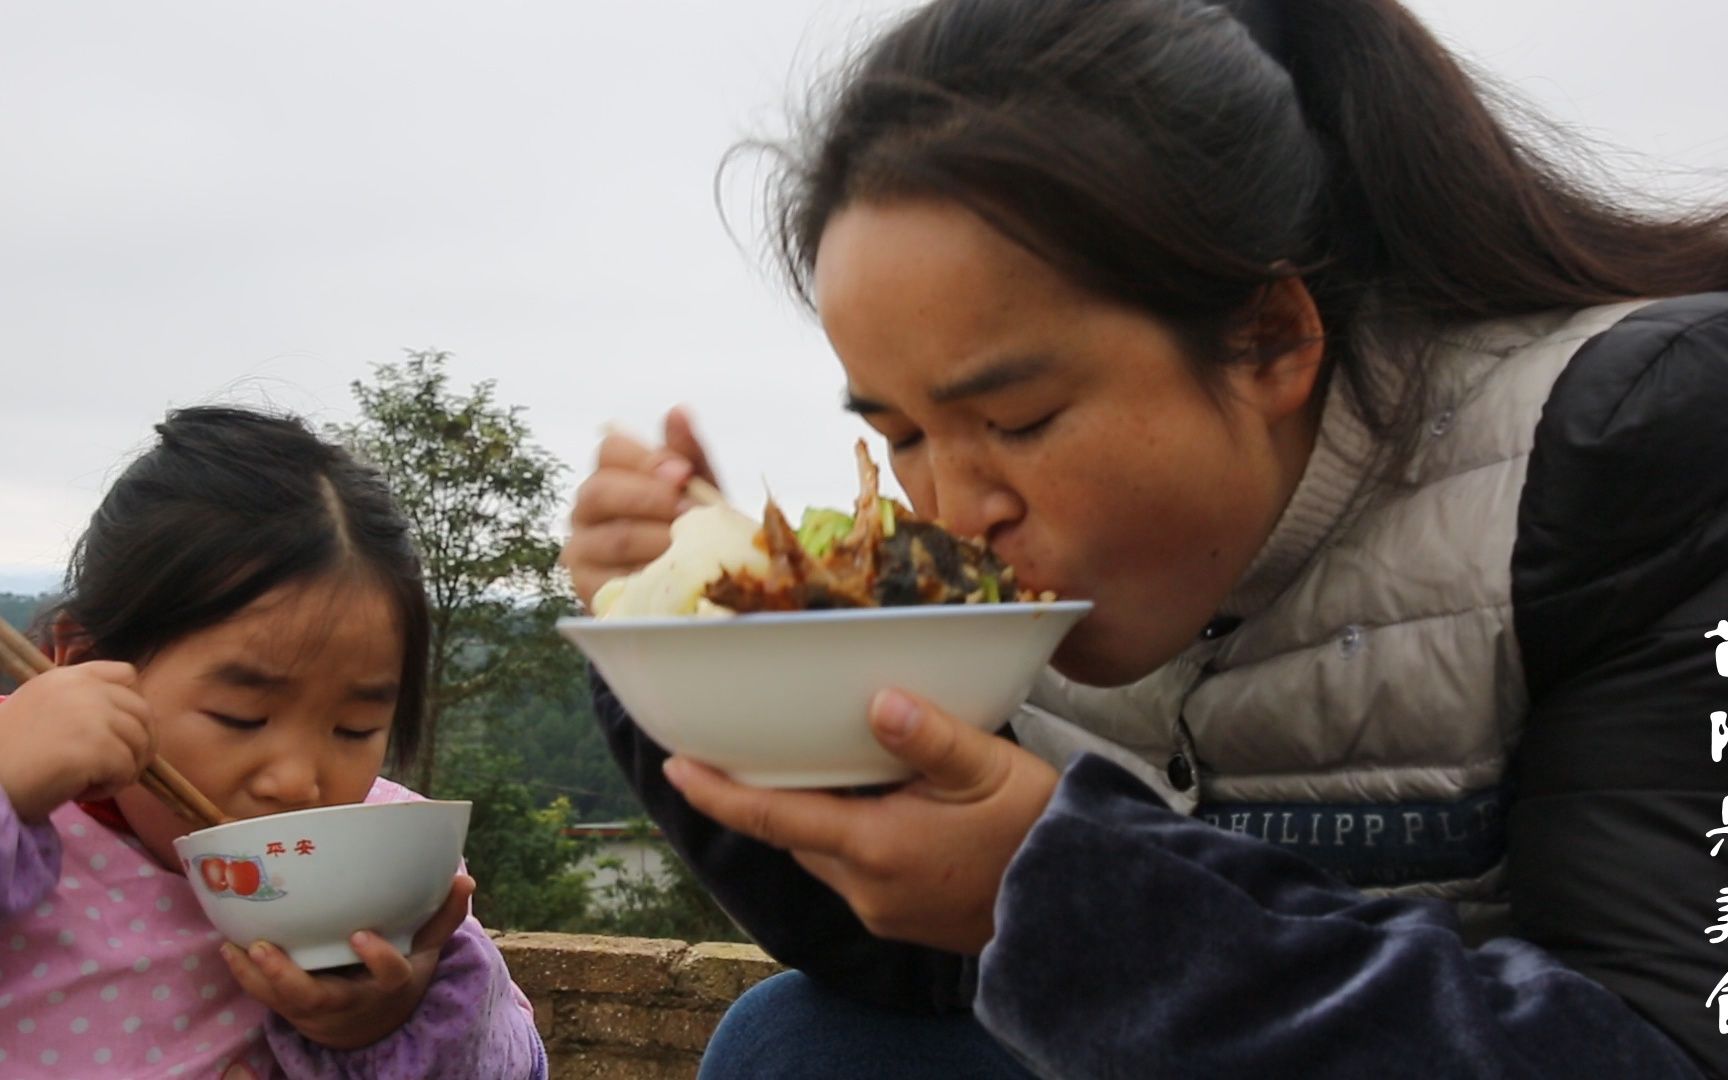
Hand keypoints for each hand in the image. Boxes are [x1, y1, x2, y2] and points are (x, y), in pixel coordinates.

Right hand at [0, 662, 154, 820]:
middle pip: (143, 711)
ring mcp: (93, 715)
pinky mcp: (98, 746)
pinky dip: (112, 787)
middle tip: (117, 768)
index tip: (121, 730)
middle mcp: (84, 688)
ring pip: (141, 742)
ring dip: (125, 768)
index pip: (127, 674)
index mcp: (68, 676)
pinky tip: (83, 792)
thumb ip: (78, 702)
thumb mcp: (40, 708)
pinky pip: (128, 770)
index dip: (133, 704)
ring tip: (92, 781)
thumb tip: (124, 717)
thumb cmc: (9, 756)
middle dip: (139, 743)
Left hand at [221, 874, 475, 1050]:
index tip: (361, 934)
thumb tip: (465, 879)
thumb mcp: (425, 953)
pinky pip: (267, 1000)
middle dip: (288, 977)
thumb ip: (443, 917)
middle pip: (320, 998)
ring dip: (258, 977)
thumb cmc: (397, 977)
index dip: (377, 958)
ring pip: (284, 1001)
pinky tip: (230, 948)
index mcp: (390, 986)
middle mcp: (351, 1002)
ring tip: (238, 946)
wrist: (373, 1029)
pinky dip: (247, 977)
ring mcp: (319, 1012)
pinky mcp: (294, 1013)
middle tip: (265, 949)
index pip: (390, 975)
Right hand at [562, 406, 719, 607]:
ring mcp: (581, 548)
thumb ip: (689, 454)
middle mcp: (587, 507)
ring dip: (657, 539)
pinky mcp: (587, 588)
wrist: (697, 588)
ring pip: (613, 536)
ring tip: (690, 545)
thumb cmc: (694, 531)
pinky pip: (612, 580)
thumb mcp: (700, 492)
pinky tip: (671, 576)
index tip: (683, 473)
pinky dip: (645, 575)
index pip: (611, 449)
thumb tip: (679, 410)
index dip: (646, 459)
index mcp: (612, 473)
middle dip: (650, 499)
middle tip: (690, 512)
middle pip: (601, 491)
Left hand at [663, 689, 1058, 954]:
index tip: (676, 766)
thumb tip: (879, 701)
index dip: (718, 794)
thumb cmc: (1038, 829)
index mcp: (876, 847)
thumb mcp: (989, 768)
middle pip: (795, 836)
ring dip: (816, 819)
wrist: (1081, 906)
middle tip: (761, 748)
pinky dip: (849, 840)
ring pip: (824, 856)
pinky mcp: (903, 922)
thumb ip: (929, 735)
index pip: (775, 820)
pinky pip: (854, 875)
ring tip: (828, 769)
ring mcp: (883, 912)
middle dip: (775, 797)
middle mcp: (867, 888)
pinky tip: (878, 806)